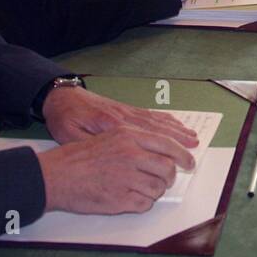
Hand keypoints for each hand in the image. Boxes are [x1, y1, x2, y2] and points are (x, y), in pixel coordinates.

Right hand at [37, 126, 194, 213]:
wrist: (56, 175)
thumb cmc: (81, 156)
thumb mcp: (111, 136)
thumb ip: (138, 140)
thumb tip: (166, 149)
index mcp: (129, 136)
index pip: (167, 144)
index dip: (183, 154)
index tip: (190, 162)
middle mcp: (131, 155)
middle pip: (167, 168)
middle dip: (170, 176)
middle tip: (165, 180)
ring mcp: (126, 177)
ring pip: (158, 188)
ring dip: (155, 190)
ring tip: (140, 188)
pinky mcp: (119, 199)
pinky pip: (145, 204)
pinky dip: (143, 203)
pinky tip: (131, 197)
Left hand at [43, 86, 199, 148]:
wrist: (62, 98)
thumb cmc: (65, 119)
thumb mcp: (71, 136)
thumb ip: (93, 144)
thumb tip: (114, 155)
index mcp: (113, 125)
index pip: (146, 138)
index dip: (166, 148)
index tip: (181, 158)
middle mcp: (125, 117)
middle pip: (157, 129)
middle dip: (178, 140)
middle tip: (195, 150)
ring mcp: (127, 111)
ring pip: (157, 121)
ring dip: (176, 130)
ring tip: (193, 137)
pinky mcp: (126, 109)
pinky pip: (151, 115)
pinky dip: (166, 120)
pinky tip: (176, 124)